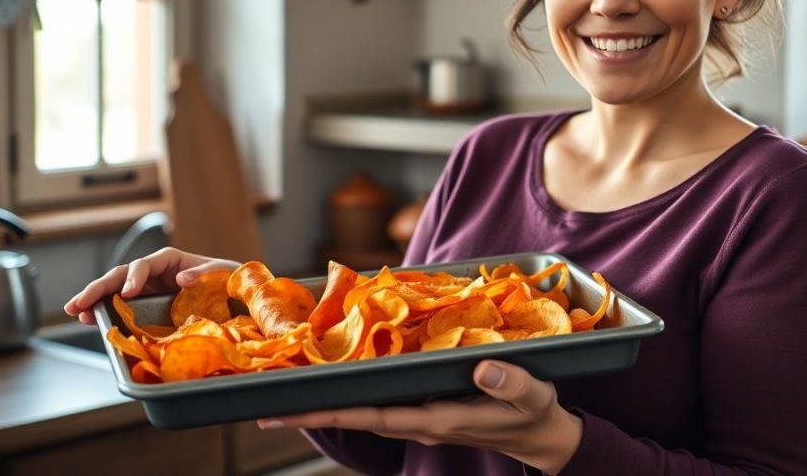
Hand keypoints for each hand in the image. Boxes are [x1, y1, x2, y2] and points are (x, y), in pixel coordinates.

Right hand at [63, 247, 239, 324]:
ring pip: (115, 289)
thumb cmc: (229, 282)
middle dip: (99, 287)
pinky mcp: (146, 306)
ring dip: (94, 298)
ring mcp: (148, 289)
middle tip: (80, 302)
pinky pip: (121, 306)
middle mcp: (155, 273)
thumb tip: (182, 278)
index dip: (135, 276)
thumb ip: (205, 273)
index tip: (128, 292)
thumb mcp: (223, 274)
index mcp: (171, 260)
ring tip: (76, 311)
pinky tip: (88, 319)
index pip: (147, 263)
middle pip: (122, 275)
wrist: (235, 298)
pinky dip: (104, 310)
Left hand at [259, 360, 582, 473]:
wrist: (542, 438)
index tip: (290, 412)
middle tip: (264, 405)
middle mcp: (419, 423)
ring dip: (327, 406)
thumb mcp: (533, 397)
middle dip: (312, 412)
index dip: (331, 414)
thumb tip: (486, 369)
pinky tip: (338, 383)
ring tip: (288, 395)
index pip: (373, 417)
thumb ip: (511, 384)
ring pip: (364, 412)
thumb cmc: (536, 414)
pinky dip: (354, 395)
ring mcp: (420, 419)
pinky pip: (380, 404)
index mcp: (437, 420)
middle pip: (355, 418)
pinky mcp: (426, 411)